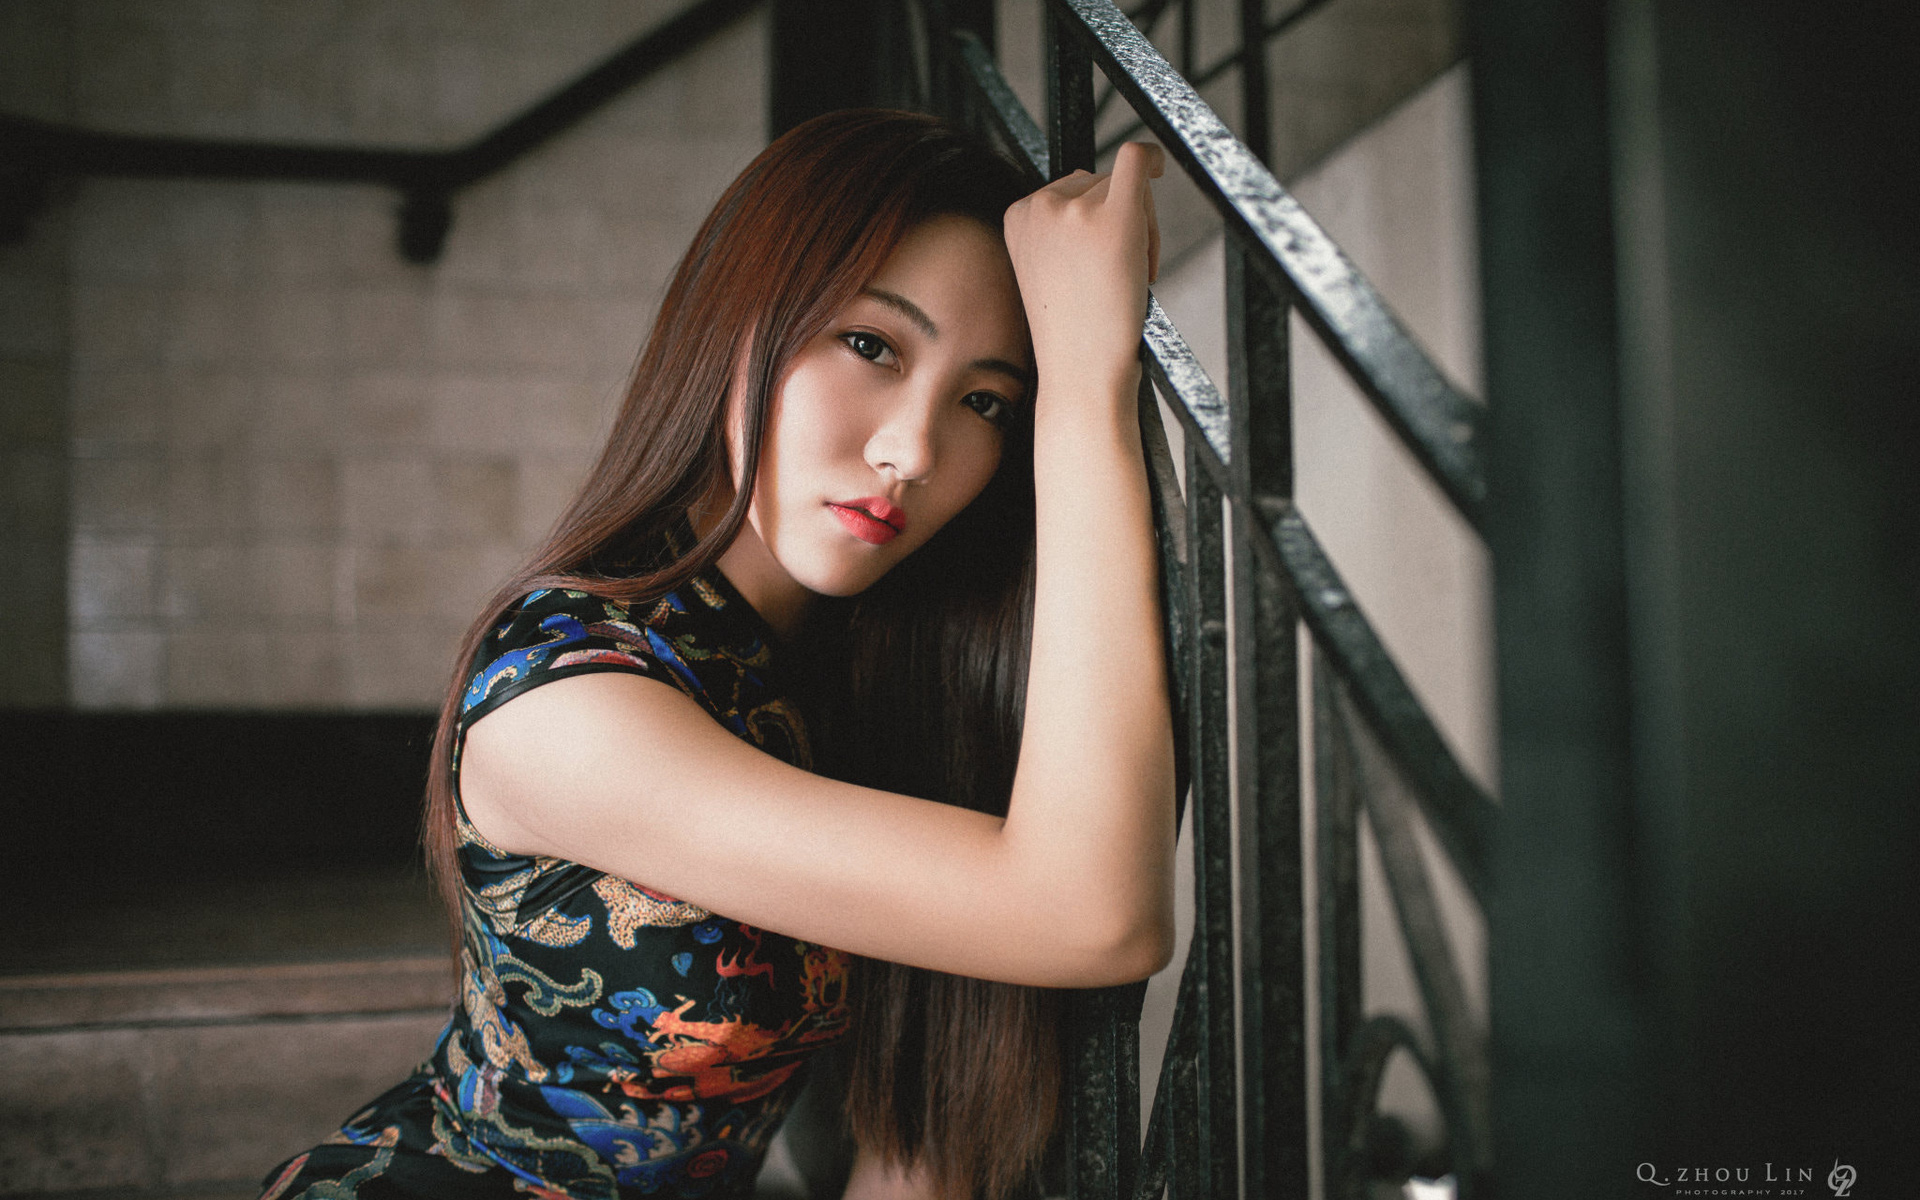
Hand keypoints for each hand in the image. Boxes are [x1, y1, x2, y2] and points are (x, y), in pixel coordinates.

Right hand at [1002, 141, 1163, 398]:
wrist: (1080, 370)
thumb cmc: (1073, 332)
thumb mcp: (1048, 271)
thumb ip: (1061, 231)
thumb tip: (1096, 193)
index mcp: (1018, 216)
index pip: (1070, 190)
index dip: (1094, 218)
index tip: (1101, 255)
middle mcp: (1040, 205)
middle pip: (1098, 182)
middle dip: (1120, 218)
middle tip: (1122, 276)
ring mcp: (1076, 208)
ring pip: (1125, 184)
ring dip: (1141, 222)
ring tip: (1130, 276)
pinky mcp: (1114, 216)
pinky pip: (1136, 160)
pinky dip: (1153, 158)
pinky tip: (1161, 165)